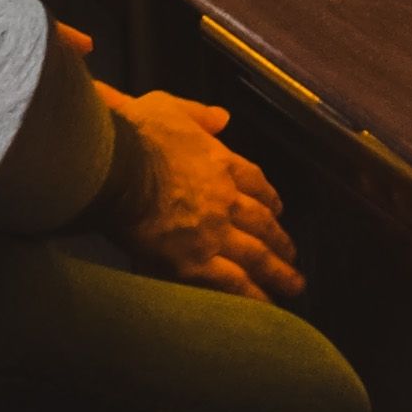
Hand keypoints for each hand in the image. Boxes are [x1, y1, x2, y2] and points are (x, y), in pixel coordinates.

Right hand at [97, 83, 307, 301]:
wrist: (117, 165)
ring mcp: (213, 233)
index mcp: (221, 163)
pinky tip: (266, 305)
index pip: (256, 182)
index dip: (270, 198)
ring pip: (256, 255)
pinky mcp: (193, 262)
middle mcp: (226, 200)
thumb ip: (199, 114)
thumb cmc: (136, 133)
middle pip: (262, 222)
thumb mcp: (169, 107)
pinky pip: (231, 282)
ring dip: (278, 271)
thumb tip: (223, 116)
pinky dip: (252, 295)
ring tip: (294, 285)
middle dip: (281, 240)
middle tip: (293, 254)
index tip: (279, 210)